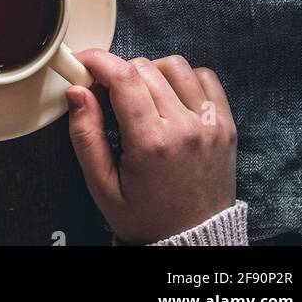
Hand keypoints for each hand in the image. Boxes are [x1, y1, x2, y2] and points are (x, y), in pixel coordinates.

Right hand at [67, 49, 236, 244]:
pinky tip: (171, 99)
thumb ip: (86, 136)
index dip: (98, 60)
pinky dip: (184, 79)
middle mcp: (184, 128)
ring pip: (175, 66)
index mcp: (151, 144)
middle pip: (145, 67)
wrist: (194, 242)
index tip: (84, 62)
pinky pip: (205, 77)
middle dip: (119, 73)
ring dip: (152, 72)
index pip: (123, 76)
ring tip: (141, 98)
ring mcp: (209, 124)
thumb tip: (76, 92)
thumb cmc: (148, 218)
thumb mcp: (103, 186)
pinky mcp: (226, 125)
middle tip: (108, 94)